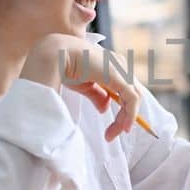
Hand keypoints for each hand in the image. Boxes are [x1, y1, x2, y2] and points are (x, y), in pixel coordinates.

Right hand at [19, 33, 141, 141]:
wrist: (56, 56)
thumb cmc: (66, 66)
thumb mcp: (84, 85)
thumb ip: (97, 95)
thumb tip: (104, 108)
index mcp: (112, 65)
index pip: (126, 89)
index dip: (125, 108)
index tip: (118, 126)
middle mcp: (119, 65)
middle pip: (132, 94)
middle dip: (126, 116)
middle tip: (114, 133)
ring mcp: (120, 69)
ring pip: (134, 98)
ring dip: (127, 118)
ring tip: (114, 133)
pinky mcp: (119, 76)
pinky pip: (131, 99)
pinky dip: (130, 114)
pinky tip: (124, 127)